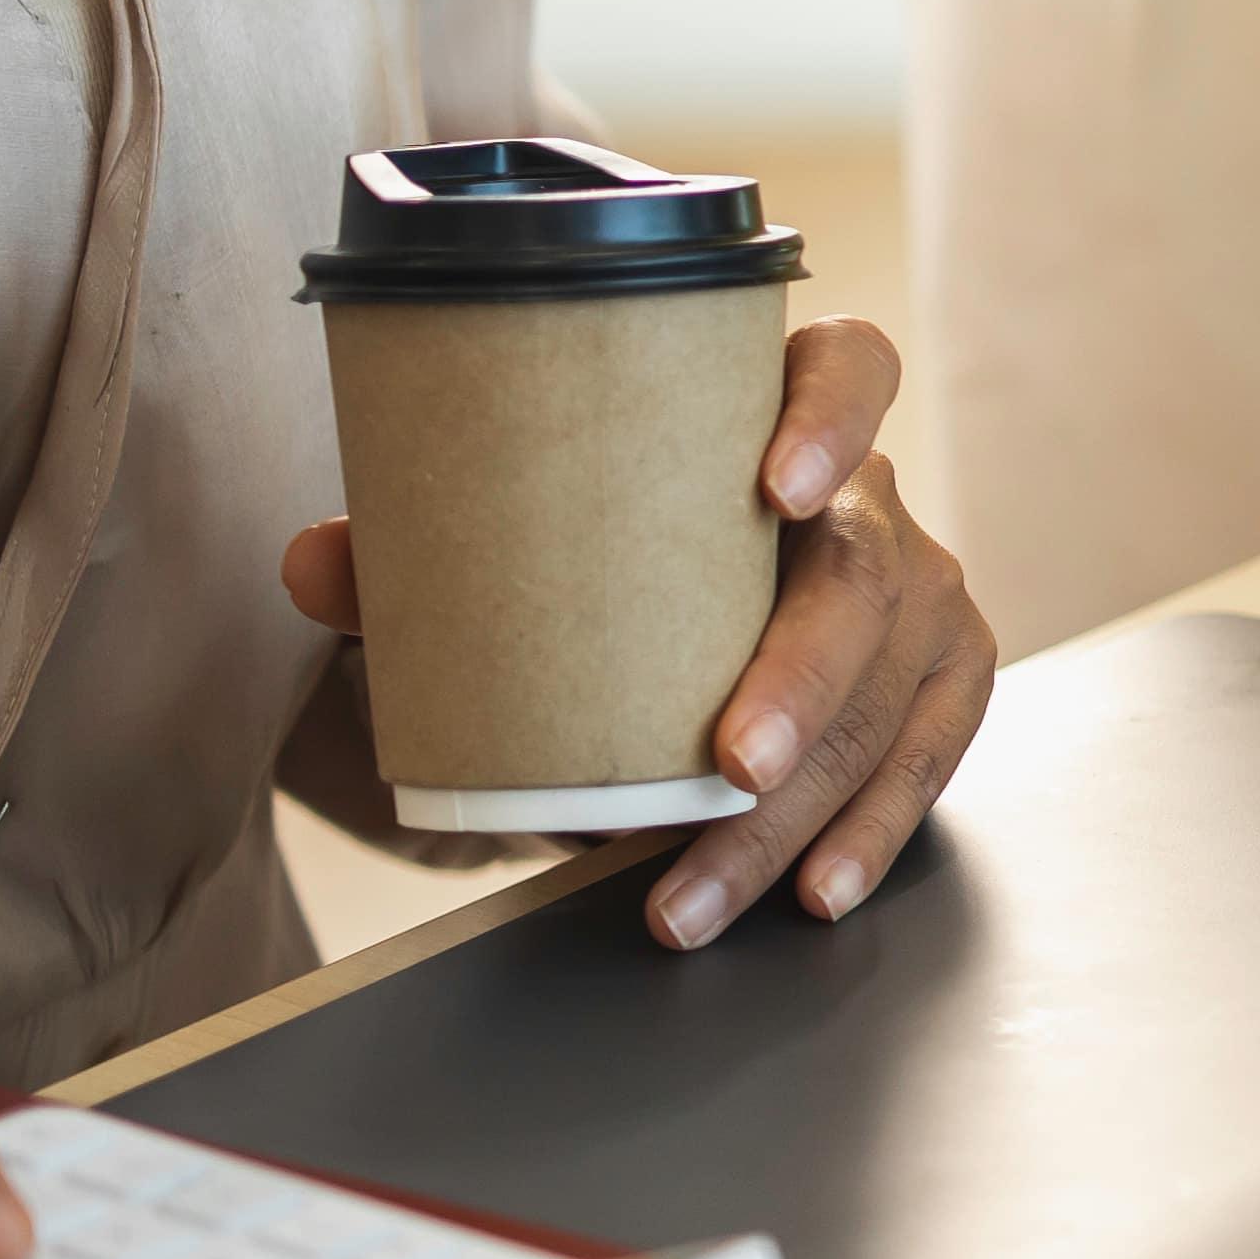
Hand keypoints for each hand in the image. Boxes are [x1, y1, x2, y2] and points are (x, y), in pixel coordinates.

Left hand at [287, 318, 998, 951]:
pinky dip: (871, 831)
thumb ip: (415, 552)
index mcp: (782, 422)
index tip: (776, 489)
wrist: (690, 621)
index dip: (829, 420)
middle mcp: (874, 500)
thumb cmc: (607, 566)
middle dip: (806, 680)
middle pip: (867, 576)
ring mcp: (922, 593)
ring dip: (799, 810)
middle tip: (731, 764)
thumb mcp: (515, 548)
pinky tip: (816, 888)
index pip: (848, 370)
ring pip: (889, 700)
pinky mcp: (943, 679)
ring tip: (695, 885)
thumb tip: (316, 563)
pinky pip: (928, 759)